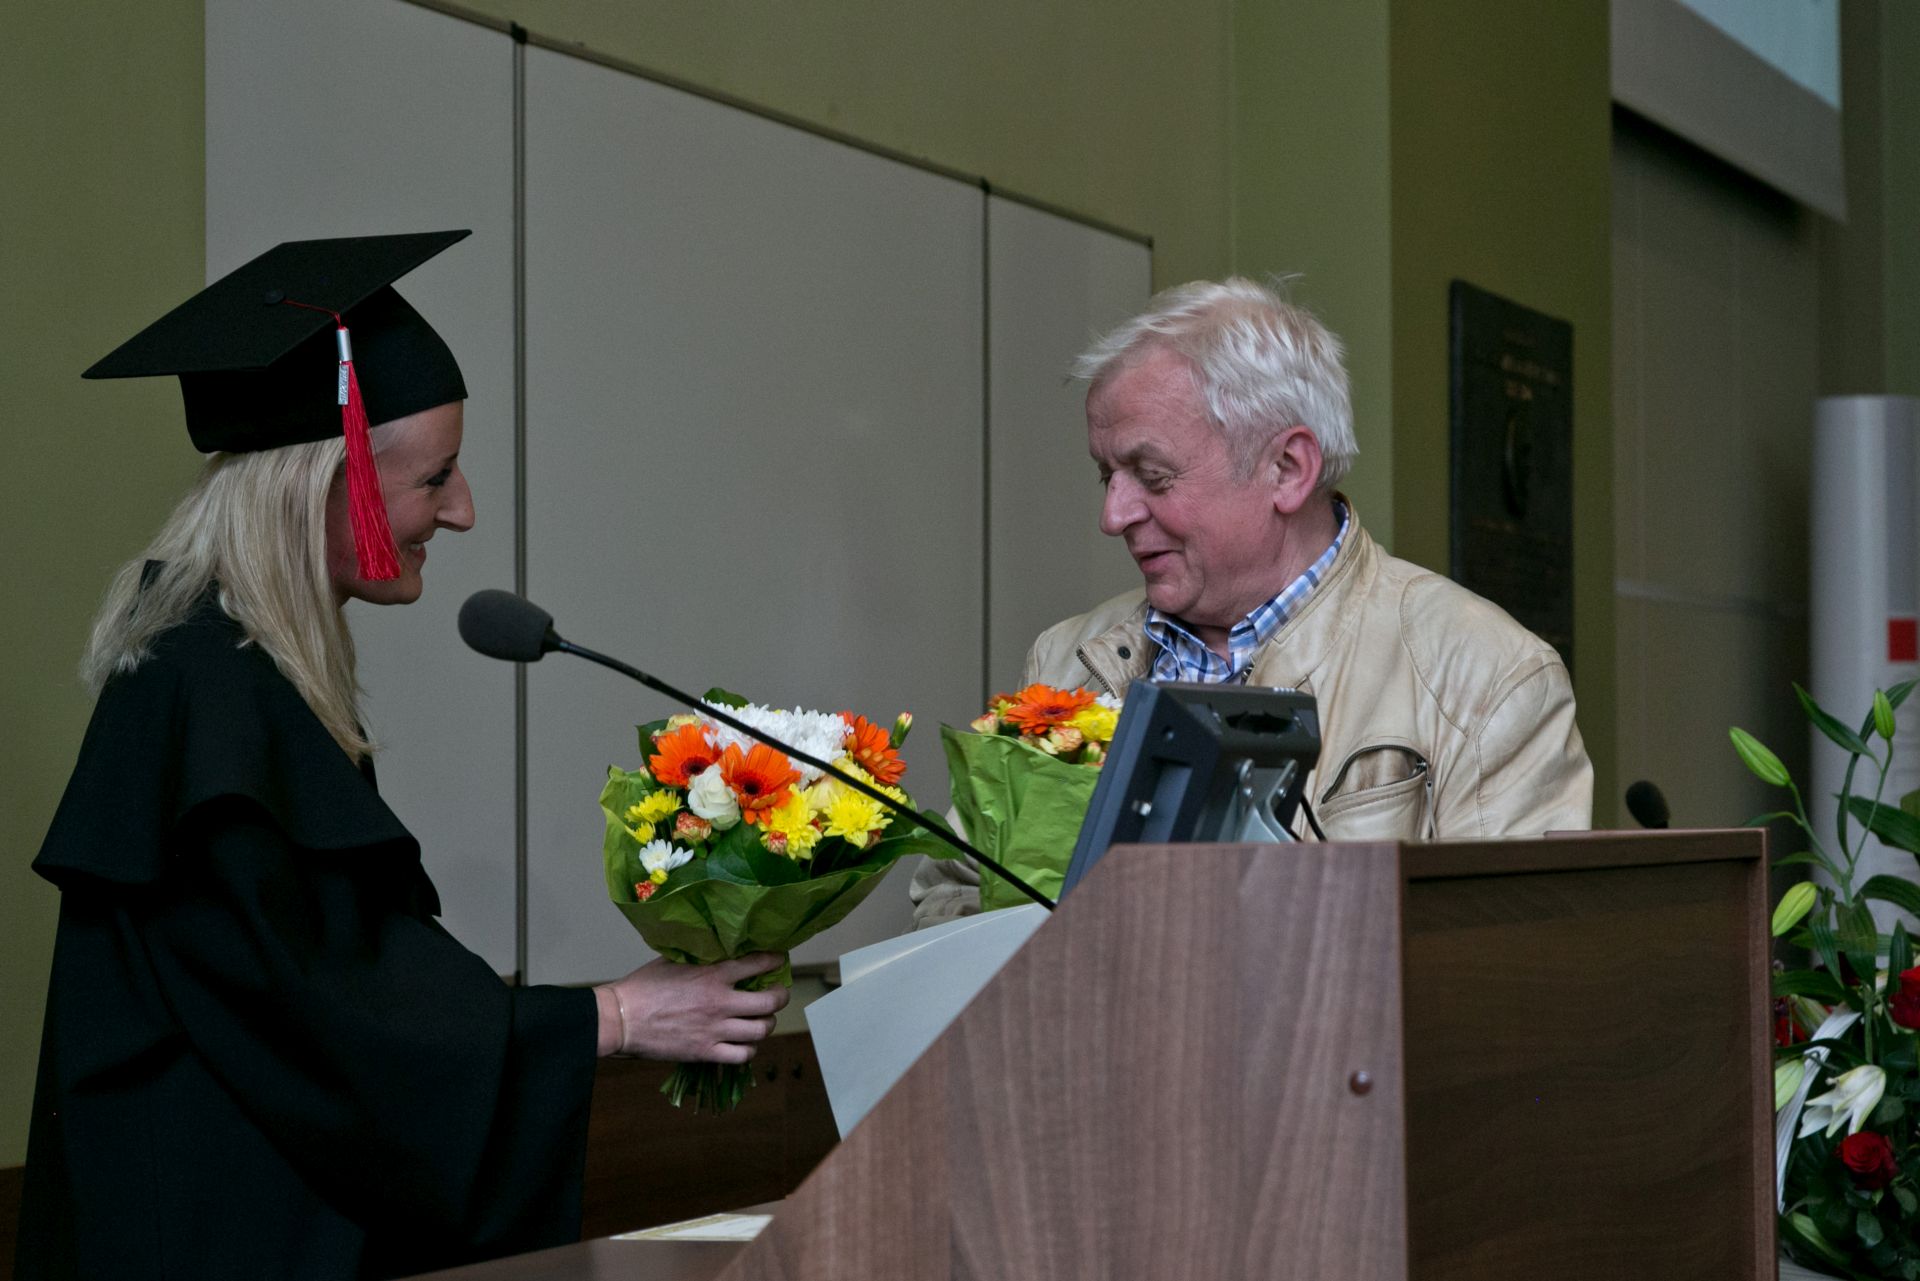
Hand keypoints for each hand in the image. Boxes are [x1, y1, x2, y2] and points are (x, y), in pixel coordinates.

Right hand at [593, 952, 788, 1062]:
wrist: (621, 1019)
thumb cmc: (643, 987)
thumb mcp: (675, 960)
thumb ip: (702, 957)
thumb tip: (719, 950)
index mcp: (713, 974)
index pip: (758, 963)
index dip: (775, 960)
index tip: (779, 960)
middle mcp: (720, 1001)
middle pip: (771, 1002)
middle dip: (780, 997)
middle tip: (778, 994)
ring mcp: (715, 1029)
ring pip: (762, 1030)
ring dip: (766, 1024)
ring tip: (762, 1020)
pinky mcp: (706, 1051)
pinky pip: (742, 1055)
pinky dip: (748, 1049)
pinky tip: (743, 1043)